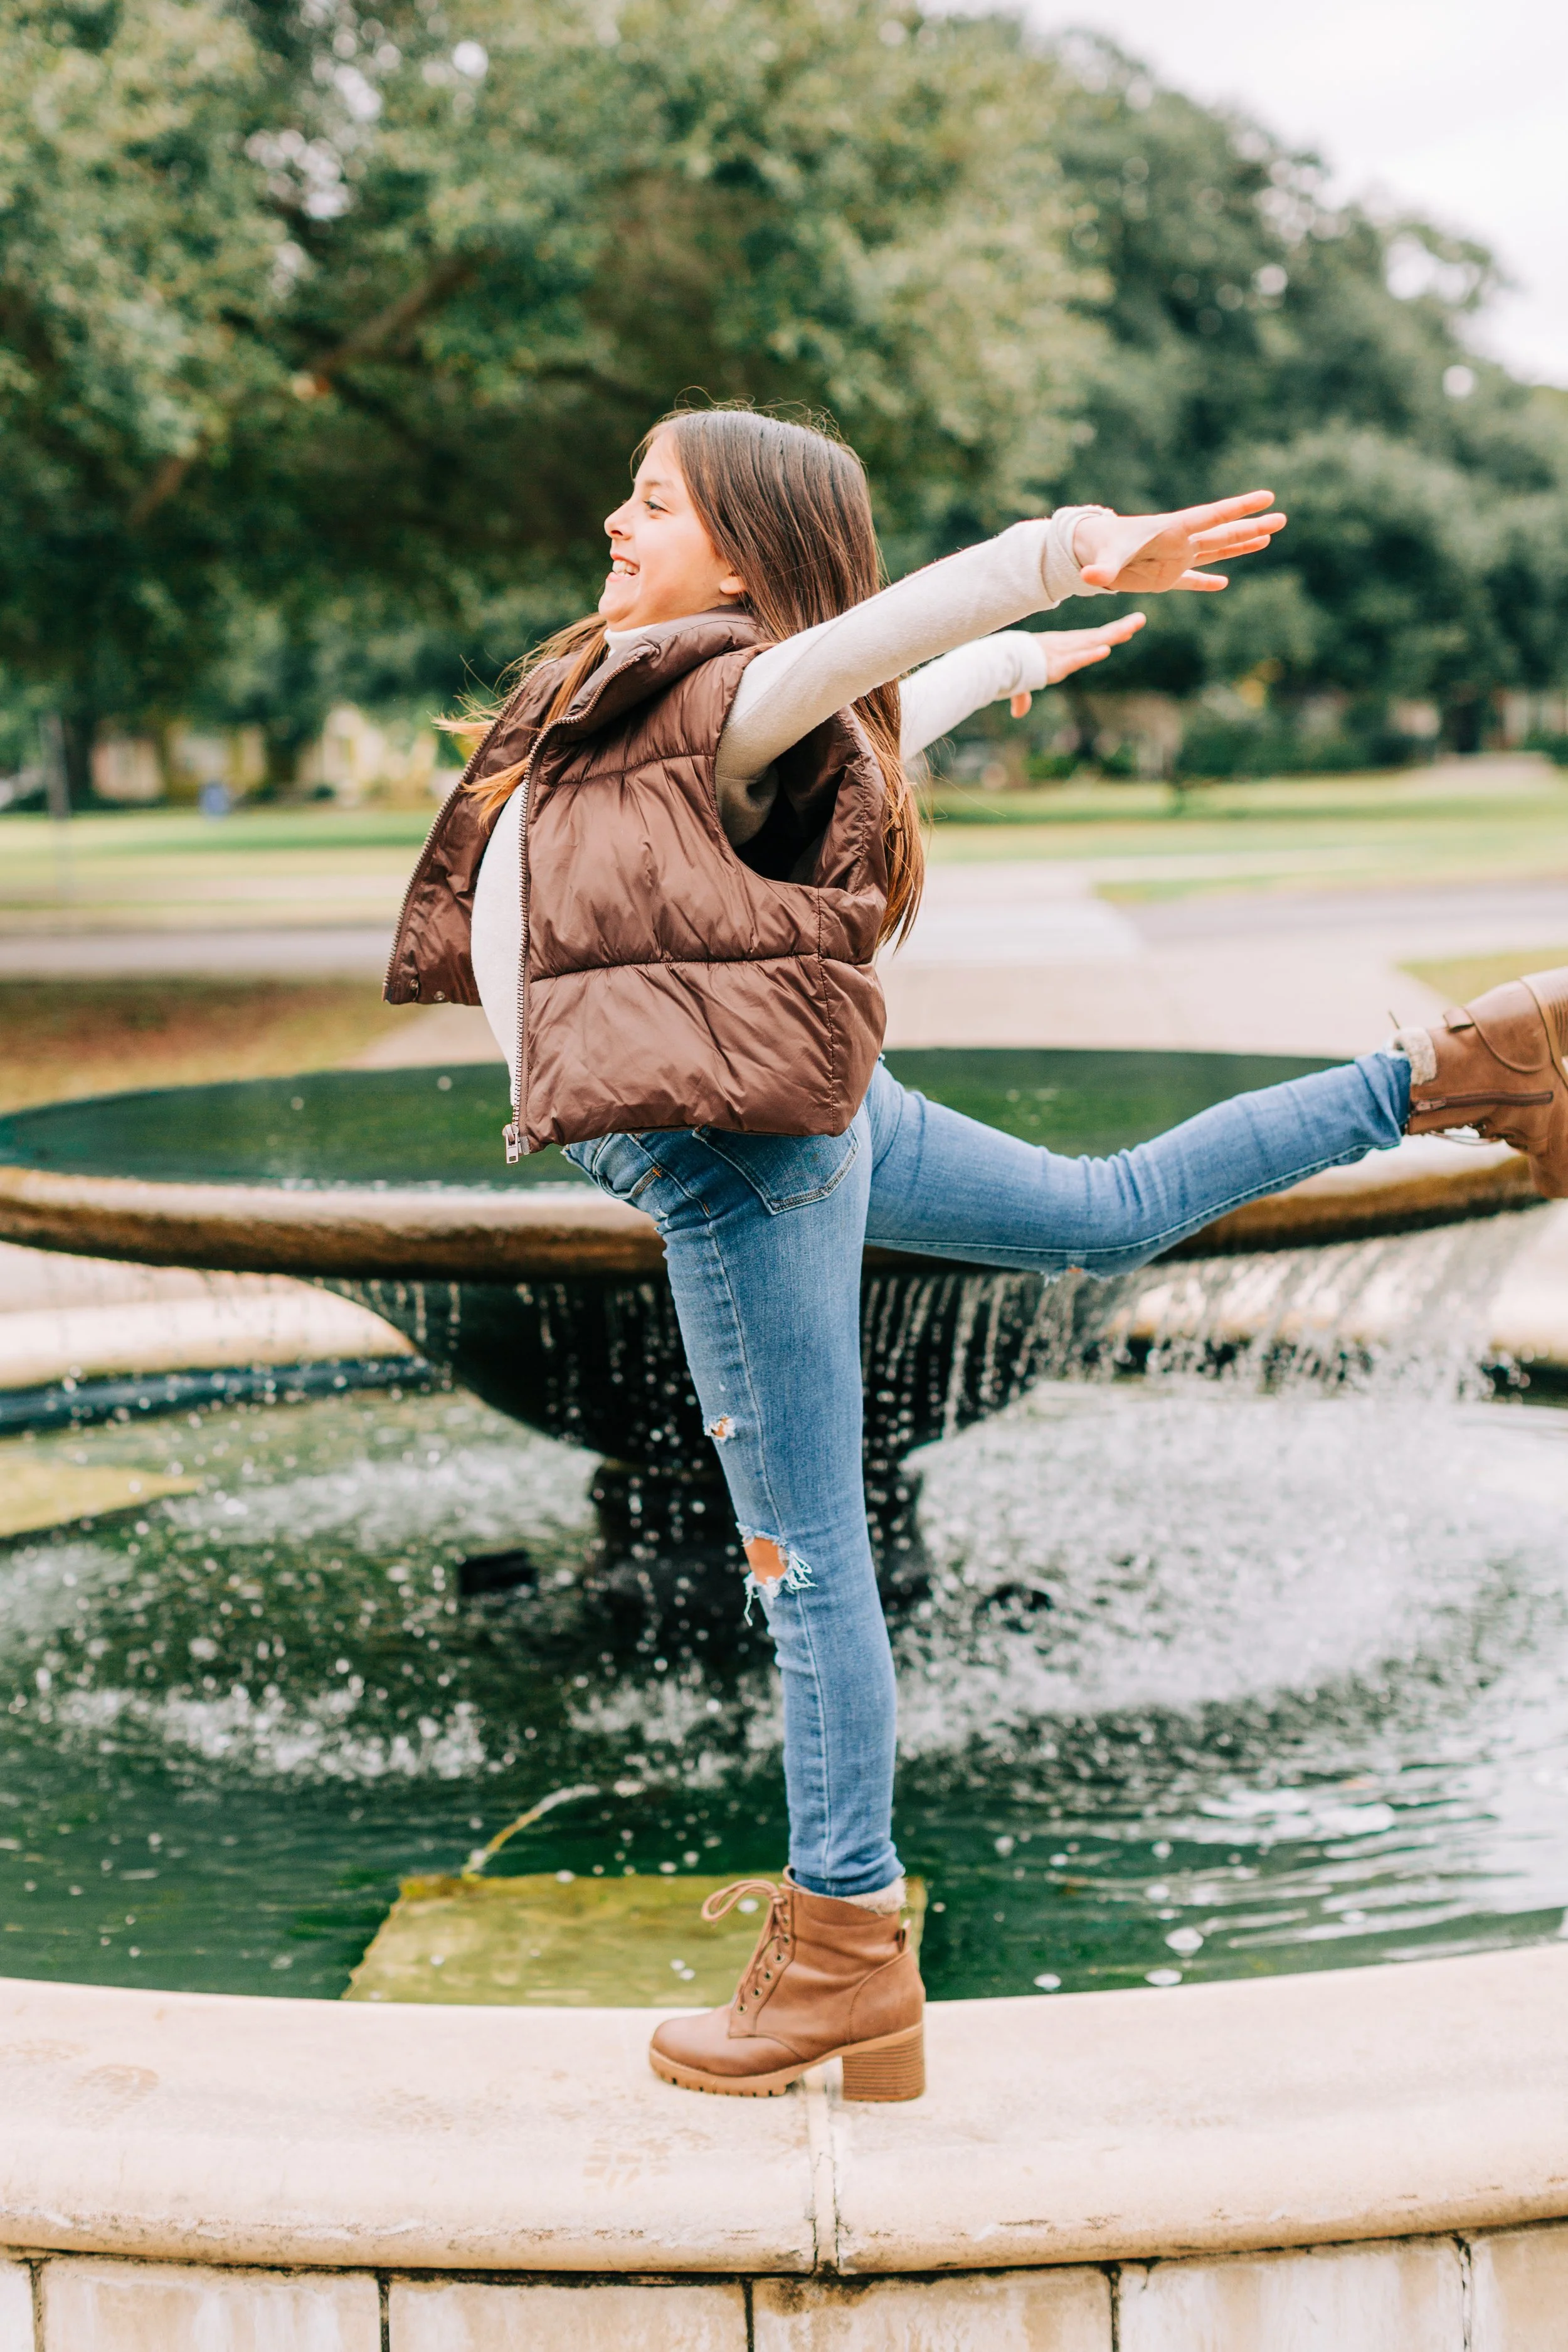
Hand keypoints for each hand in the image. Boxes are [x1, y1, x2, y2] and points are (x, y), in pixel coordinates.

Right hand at [1006, 613, 1145, 714]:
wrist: (992, 663)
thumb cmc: (1003, 670)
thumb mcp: (1017, 685)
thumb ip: (1022, 699)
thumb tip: (1018, 713)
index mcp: (1058, 648)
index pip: (1088, 640)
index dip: (1108, 635)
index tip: (1128, 629)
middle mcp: (1063, 647)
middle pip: (1097, 637)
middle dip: (1120, 628)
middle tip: (1141, 619)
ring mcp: (1060, 654)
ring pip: (1092, 642)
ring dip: (1113, 636)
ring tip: (1132, 628)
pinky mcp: (1054, 665)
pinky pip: (1075, 659)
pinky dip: (1090, 655)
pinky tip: (1105, 650)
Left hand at [1072, 491, 1285, 594]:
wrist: (1090, 552)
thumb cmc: (1098, 548)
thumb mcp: (1103, 559)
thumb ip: (1101, 568)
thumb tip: (1090, 577)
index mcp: (1173, 531)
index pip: (1213, 517)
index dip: (1240, 508)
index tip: (1266, 497)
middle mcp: (1180, 543)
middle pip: (1223, 532)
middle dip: (1252, 526)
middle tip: (1281, 517)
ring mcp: (1176, 559)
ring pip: (1216, 550)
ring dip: (1242, 545)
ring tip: (1269, 536)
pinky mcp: (1167, 577)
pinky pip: (1193, 580)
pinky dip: (1207, 583)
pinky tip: (1223, 584)